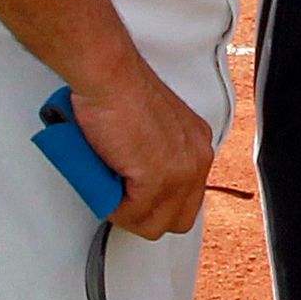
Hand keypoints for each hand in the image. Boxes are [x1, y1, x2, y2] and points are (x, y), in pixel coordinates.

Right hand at [71, 63, 215, 239]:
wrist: (110, 76)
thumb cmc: (120, 92)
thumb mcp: (150, 130)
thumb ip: (154, 157)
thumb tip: (137, 183)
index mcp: (196, 144)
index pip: (187, 200)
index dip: (156, 206)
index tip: (134, 199)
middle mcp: (196, 157)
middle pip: (179, 218)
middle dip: (144, 217)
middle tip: (118, 201)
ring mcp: (181, 169)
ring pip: (156, 223)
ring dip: (125, 214)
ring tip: (107, 189)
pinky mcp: (160, 177)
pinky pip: (134, 215)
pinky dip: (113, 208)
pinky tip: (104, 186)